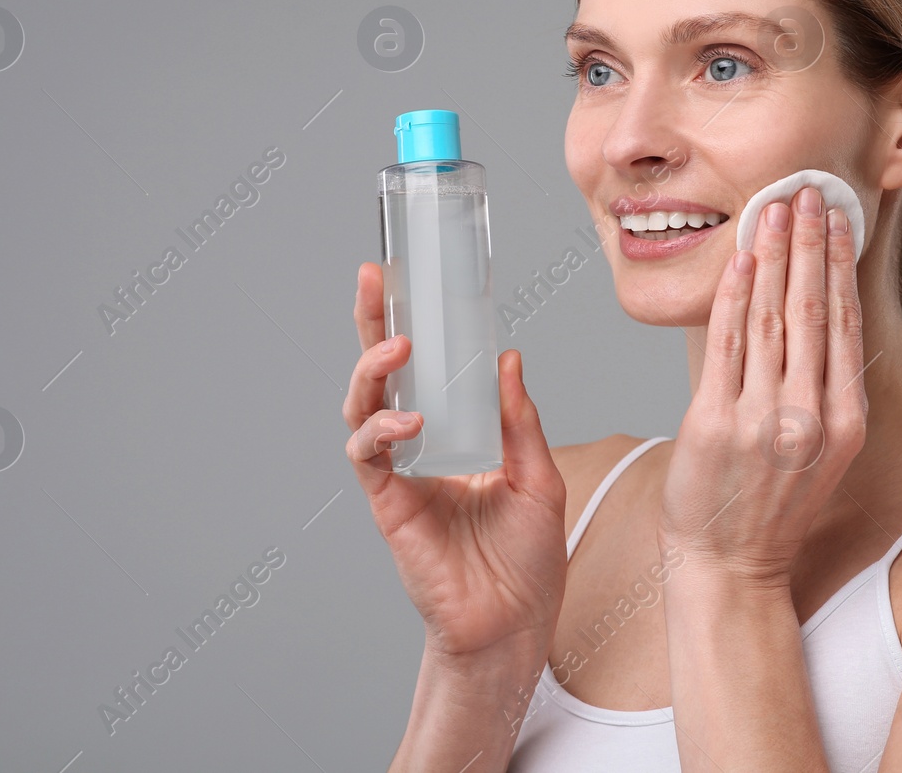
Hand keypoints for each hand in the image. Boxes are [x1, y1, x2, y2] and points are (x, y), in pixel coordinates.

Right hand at [344, 261, 568, 661]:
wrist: (516, 625)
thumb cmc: (527, 560)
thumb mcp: (539, 476)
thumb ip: (518, 420)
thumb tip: (507, 358)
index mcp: (455, 434)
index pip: (426, 369)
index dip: (410, 324)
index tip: (404, 277)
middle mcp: (419, 448)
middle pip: (382, 376)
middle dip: (372, 325)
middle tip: (375, 281)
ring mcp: (398, 475)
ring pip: (362, 409)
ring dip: (373, 373)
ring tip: (398, 350)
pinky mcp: (388, 505)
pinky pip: (368, 458)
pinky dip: (381, 433)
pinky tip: (408, 423)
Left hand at [656, 186, 869, 586]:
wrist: (729, 567)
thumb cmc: (772, 506)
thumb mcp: (822, 451)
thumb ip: (826, 389)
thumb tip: (824, 316)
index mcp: (844, 422)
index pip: (843, 322)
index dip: (838, 263)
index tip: (837, 217)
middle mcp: (809, 417)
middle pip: (810, 309)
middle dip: (808, 243)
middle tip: (806, 191)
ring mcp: (761, 420)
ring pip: (769, 317)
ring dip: (770, 255)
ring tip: (772, 208)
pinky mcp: (714, 423)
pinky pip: (725, 344)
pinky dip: (732, 295)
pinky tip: (738, 258)